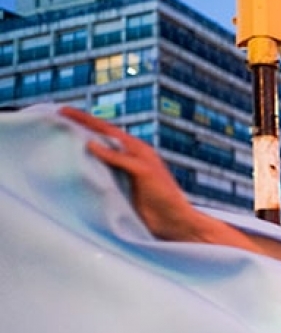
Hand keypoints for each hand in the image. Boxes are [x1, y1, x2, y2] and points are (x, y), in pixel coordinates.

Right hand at [58, 106, 205, 240]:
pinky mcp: (117, 190)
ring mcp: (121, 174)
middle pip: (98, 140)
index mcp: (136, 149)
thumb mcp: (143, 171)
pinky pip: (96, 177)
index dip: (85, 120)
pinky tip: (69, 170)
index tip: (63, 110)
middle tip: (55, 121)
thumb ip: (119, 157)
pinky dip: (83, 171)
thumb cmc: (164, 194)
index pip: (106, 130)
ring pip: (95, 158)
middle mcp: (127, 159)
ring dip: (78, 150)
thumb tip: (90, 143)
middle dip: (79, 130)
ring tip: (56, 141)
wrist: (172, 221)